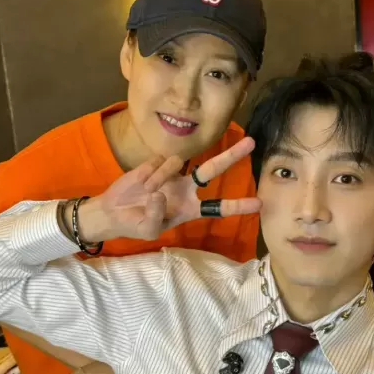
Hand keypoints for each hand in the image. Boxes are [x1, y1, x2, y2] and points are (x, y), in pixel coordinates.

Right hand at [77, 136, 260, 242]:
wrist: (114, 211)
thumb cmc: (136, 224)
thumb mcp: (148, 230)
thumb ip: (156, 216)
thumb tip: (161, 193)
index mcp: (190, 209)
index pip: (219, 208)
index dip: (238, 205)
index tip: (259, 203)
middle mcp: (187, 189)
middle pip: (213, 169)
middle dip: (232, 156)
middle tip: (252, 142)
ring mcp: (174, 174)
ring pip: (177, 162)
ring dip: (159, 176)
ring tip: (145, 190)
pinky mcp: (158, 162)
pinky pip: (159, 160)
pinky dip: (149, 172)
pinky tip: (141, 182)